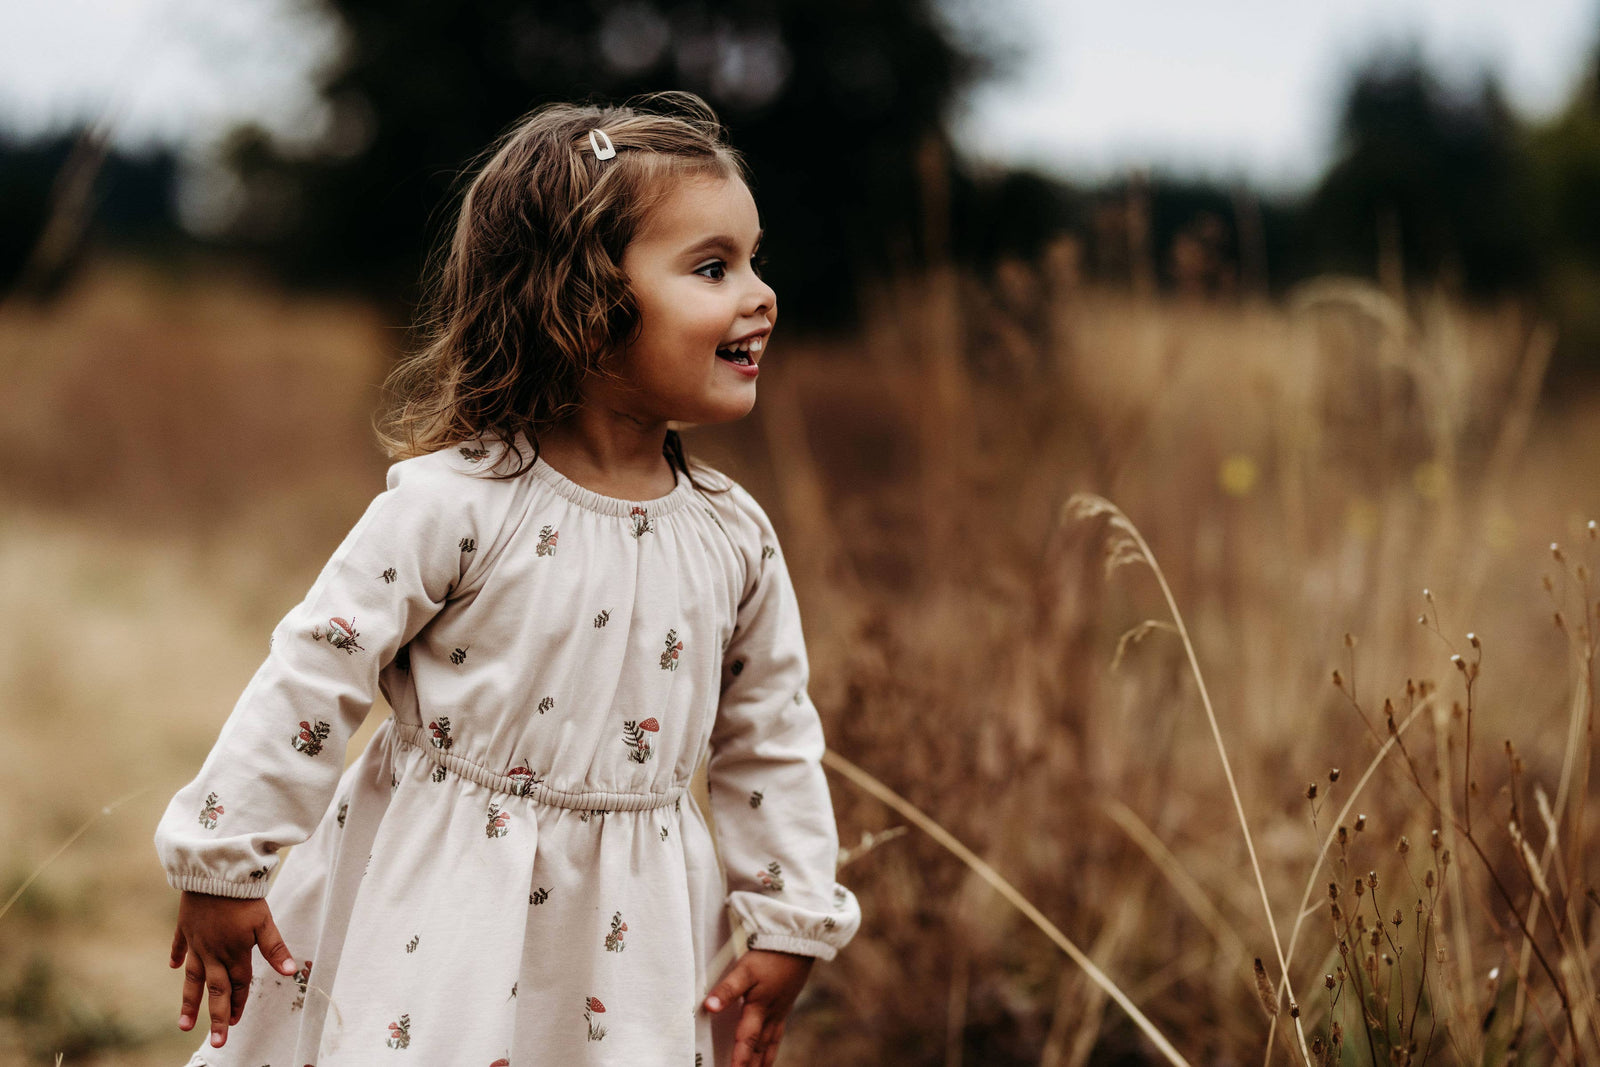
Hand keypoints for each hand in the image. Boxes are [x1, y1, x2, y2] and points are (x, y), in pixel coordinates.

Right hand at [169, 890, 298, 1048]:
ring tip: (184, 1025)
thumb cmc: (243, 896)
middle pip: (216, 991)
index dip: (240, 1004)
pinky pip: (180, 947)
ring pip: (193, 979)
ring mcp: (196, 942)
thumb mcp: (264, 922)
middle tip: (216, 1042)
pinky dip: (178, 957)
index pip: (239, 985)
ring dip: (190, 1002)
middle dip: (217, 1017)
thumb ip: (275, 948)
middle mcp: (212, 954)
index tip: (237, 1023)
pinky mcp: (186, 928)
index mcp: (234, 954)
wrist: (214, 873)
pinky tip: (174, 968)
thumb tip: (291, 972)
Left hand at [703, 947, 814, 1066]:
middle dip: (752, 1065)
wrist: (798, 943)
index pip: (746, 1041)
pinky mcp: (784, 1004)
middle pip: (760, 1047)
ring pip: (770, 1042)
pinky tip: (769, 1048)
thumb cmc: (771, 956)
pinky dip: (772, 1047)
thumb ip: (727, 990)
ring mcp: (780, 1010)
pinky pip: (778, 1033)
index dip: (739, 1060)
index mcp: (759, 1009)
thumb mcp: (745, 970)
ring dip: (763, 1060)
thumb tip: (709, 1007)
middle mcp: (771, 1014)